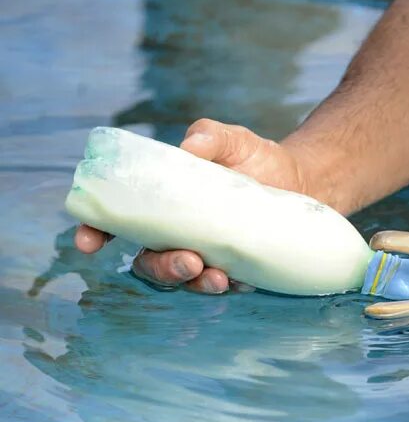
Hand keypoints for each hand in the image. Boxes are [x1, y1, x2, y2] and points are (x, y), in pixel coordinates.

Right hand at [74, 118, 312, 293]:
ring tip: (217, 276)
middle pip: (150, 262)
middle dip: (162, 268)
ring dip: (195, 283)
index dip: (97, 232)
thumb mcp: (232, 139)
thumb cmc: (258, 159)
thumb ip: (207, 136)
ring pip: (185, 280)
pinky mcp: (238, 268)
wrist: (305, 180)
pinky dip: (231, 285)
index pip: (118, 222)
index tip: (90, 242)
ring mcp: (207, 255)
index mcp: (163, 204)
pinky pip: (226, 286)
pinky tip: (243, 280)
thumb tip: (188, 148)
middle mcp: (179, 234)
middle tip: (187, 261)